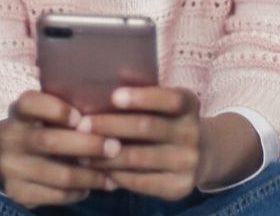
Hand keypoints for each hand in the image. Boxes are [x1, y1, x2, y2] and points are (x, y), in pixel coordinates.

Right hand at [0, 90, 117, 208]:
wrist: (5, 156)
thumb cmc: (41, 128)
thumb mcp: (46, 113)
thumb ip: (69, 110)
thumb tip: (112, 114)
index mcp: (19, 111)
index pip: (30, 103)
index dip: (56, 110)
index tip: (80, 117)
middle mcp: (11, 137)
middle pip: (50, 141)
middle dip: (88, 145)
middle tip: (115, 148)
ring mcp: (11, 167)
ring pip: (59, 174)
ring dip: (91, 176)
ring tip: (113, 176)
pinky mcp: (17, 192)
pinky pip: (56, 195)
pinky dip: (79, 192)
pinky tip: (93, 186)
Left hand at [78, 86, 208, 200]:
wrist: (198, 156)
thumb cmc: (164, 122)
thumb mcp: (162, 105)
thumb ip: (139, 99)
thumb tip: (95, 92)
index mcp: (189, 104)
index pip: (169, 99)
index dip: (143, 97)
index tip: (114, 96)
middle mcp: (192, 132)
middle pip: (147, 127)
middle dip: (110, 125)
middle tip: (81, 125)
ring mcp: (188, 161)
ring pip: (139, 157)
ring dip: (105, 155)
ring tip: (82, 151)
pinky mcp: (180, 186)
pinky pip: (141, 182)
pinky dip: (116, 175)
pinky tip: (99, 169)